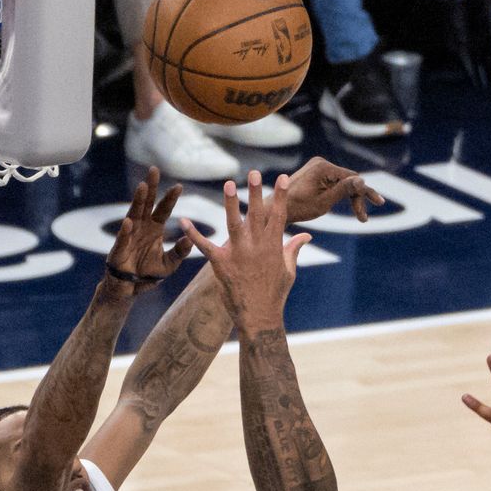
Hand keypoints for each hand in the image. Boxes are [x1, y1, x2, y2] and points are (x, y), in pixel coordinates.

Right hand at [104, 167, 191, 296]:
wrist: (130, 288)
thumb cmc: (148, 273)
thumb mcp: (169, 264)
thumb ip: (179, 252)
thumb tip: (190, 240)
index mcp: (155, 228)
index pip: (163, 209)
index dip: (170, 198)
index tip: (179, 186)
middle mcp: (142, 227)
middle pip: (147, 203)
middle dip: (151, 187)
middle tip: (154, 170)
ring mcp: (129, 235)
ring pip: (134, 213)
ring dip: (138, 201)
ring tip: (142, 187)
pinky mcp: (119, 248)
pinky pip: (123, 238)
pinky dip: (126, 230)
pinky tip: (129, 222)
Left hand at [181, 172, 311, 328]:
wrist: (259, 318)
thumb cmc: (275, 295)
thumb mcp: (289, 270)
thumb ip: (294, 249)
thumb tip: (306, 235)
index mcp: (273, 246)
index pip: (279, 215)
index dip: (281, 195)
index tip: (282, 177)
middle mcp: (257, 247)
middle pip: (256, 214)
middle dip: (256, 193)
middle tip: (253, 172)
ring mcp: (239, 255)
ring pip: (233, 224)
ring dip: (230, 203)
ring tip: (228, 184)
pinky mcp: (221, 265)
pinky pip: (205, 246)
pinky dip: (193, 234)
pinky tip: (184, 220)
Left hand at [285, 157, 386, 224]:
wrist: (275, 208)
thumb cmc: (298, 208)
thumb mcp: (324, 202)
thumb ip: (344, 190)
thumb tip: (363, 181)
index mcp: (324, 167)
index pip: (352, 178)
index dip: (363, 194)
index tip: (371, 210)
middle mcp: (321, 163)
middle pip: (349, 179)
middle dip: (358, 198)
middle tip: (365, 217)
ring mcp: (317, 167)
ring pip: (342, 182)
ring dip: (351, 197)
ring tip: (360, 216)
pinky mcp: (315, 173)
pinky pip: (334, 182)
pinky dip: (341, 194)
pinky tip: (350, 206)